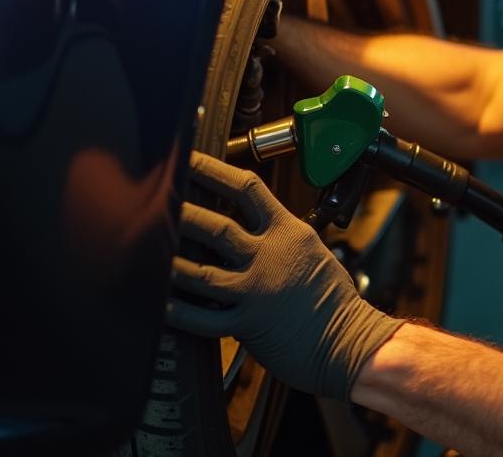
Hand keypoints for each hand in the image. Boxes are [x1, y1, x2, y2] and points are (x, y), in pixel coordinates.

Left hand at [165, 151, 404, 399]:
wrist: (351, 341)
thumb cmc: (336, 301)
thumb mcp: (314, 253)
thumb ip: (282, 237)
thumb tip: (252, 225)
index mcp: (289, 233)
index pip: (247, 189)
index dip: (214, 172)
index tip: (190, 161)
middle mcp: (270, 257)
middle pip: (216, 227)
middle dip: (183, 213)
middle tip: (158, 203)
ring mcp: (257, 290)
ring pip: (201, 272)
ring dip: (172, 262)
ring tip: (151, 251)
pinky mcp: (248, 324)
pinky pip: (203, 318)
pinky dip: (179, 311)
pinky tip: (161, 303)